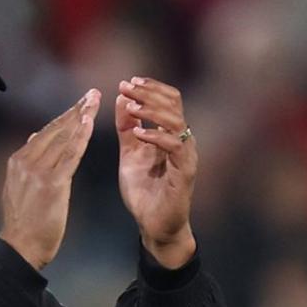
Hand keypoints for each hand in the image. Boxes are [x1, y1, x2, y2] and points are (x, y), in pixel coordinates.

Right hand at [0, 89, 100, 270]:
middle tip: (92, 94)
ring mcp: (37, 171)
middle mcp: (25, 160)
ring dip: (80, 117)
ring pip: (62, 138)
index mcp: (18, 160)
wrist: (21, 247)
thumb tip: (36, 137)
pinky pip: (69, 155)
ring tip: (94, 101)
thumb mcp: (18, 187)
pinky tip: (89, 123)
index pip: (45, 132)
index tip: (79, 104)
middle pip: (55, 129)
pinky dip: (80, 137)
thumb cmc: (24, 222)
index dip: (64, 116)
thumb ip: (27, 162)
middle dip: (75, 110)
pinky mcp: (52, 183)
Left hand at [116, 77, 196, 268]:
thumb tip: (121, 97)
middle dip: (149, 92)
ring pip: (177, 121)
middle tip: (127, 86)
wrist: (153, 224)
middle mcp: (182, 140)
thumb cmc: (144, 190)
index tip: (127, 82)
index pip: (167, 99)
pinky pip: (176, 147)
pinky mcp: (185, 173)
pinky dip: (156, 137)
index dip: (150, 87)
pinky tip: (138, 134)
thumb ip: (126, 127)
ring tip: (131, 106)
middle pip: (174, 104)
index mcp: (169, 134)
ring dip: (152, 111)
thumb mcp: (129, 153)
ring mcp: (185, 156)